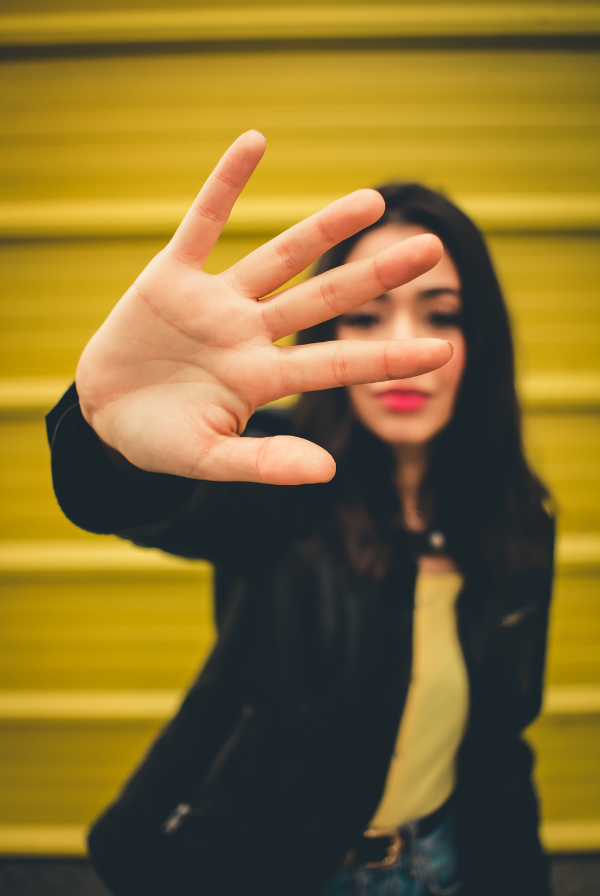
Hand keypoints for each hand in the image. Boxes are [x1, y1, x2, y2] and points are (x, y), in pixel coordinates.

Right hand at [76, 131, 450, 484]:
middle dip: (375, 276)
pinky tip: (256, 142)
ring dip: (323, 227)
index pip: (337, 364)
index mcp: (263, 379)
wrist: (104, 414)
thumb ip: (263, 461)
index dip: (387, 357)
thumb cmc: (161, 441)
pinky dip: (224, 184)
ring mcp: (215, 302)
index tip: (443, 350)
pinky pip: (201, 221)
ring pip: (279, 257)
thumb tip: (327, 472)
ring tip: (374, 200)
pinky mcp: (171, 275)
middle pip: (323, 298)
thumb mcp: (209, 458)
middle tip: (431, 249)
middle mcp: (250, 334)